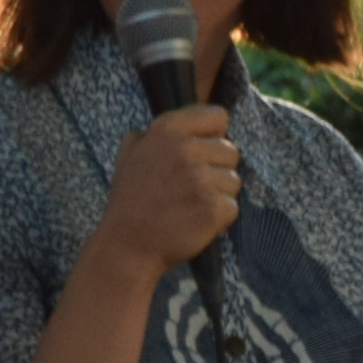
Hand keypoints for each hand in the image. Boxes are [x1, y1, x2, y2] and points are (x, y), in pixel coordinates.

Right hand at [95, 104, 242, 276]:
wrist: (128, 245)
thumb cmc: (131, 200)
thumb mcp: (130, 154)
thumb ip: (151, 133)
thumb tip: (174, 126)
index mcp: (167, 129)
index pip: (218, 116)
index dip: (214, 134)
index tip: (202, 151)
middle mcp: (186, 149)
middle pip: (230, 151)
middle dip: (216, 169)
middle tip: (190, 188)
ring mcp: (201, 178)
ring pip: (234, 180)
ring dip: (218, 195)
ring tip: (190, 205)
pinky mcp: (214, 207)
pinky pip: (233, 206)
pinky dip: (219, 218)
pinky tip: (196, 221)